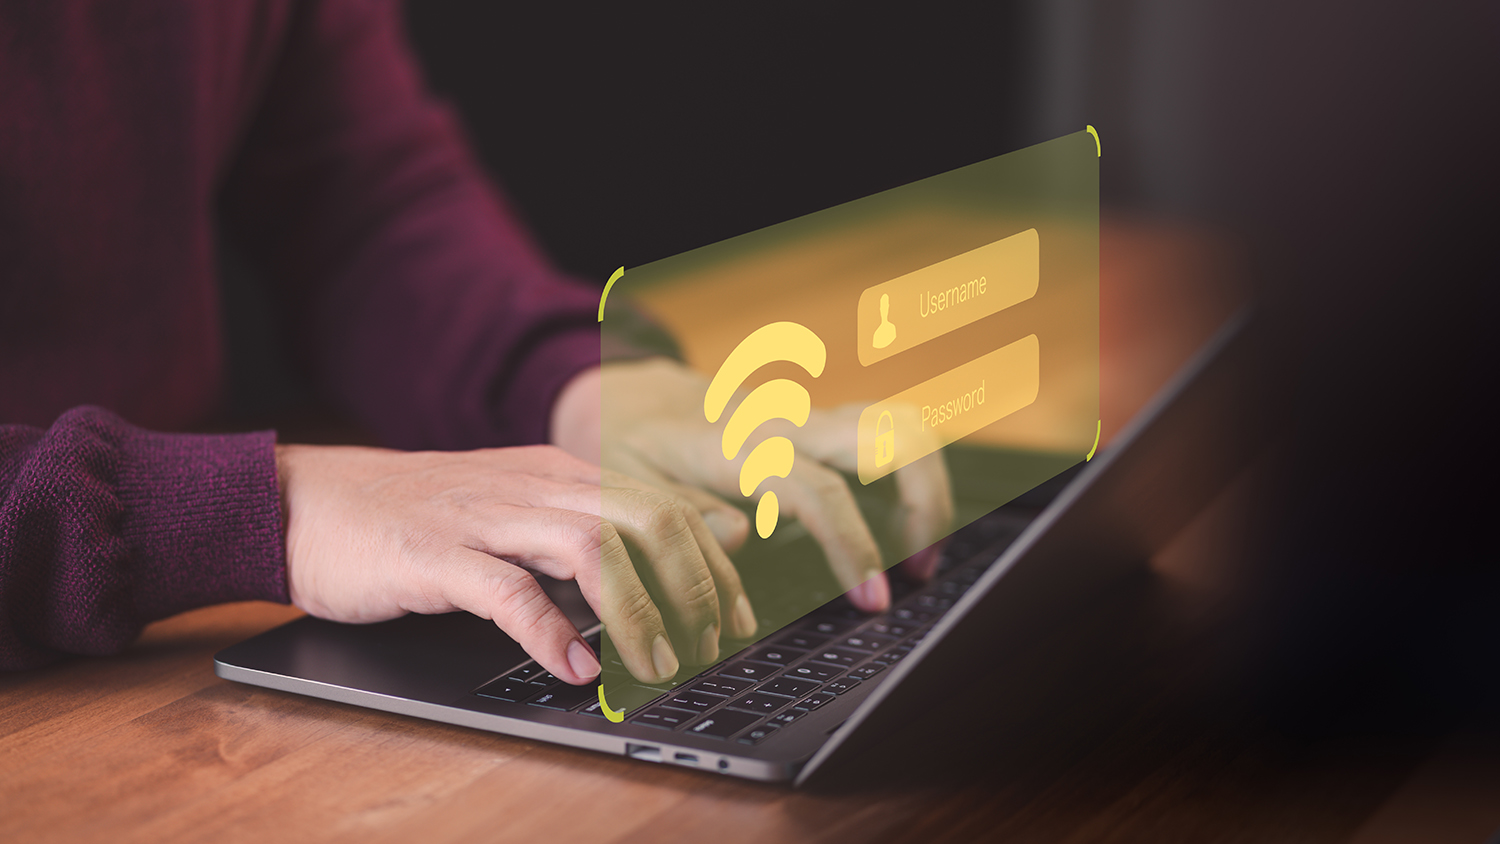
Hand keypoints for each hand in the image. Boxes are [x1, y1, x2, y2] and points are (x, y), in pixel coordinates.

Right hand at [276, 443, 756, 685]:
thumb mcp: (520, 507)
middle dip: (695, 585)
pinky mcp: (434, 556)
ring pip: (589, 548)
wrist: (303, 500)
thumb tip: (695, 539)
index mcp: (559, 473)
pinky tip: (575, 669)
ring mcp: (484, 517)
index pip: (664, 504)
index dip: (713, 564)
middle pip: (645, 518)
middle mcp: (533, 485)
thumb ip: (598, 522)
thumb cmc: (420, 516)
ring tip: (662, 664)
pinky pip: (504, 591)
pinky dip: (549, 632)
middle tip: (714, 645)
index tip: (739, 618)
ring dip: (638, 611)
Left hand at [561, 359, 954, 610]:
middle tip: (921, 571)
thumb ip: (682, 510)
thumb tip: (741, 536)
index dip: (854, 544)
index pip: (818, 488)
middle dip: (924, 502)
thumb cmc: (627, 443)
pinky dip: (910, 477)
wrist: (629, 394)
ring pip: (898, 427)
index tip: (873, 596)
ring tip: (921, 556)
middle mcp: (787, 424)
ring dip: (927, 486)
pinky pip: (884, 435)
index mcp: (739, 444)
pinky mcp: (820, 425)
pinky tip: (901, 531)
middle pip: (887, 437)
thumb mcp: (626, 481)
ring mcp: (809, 419)